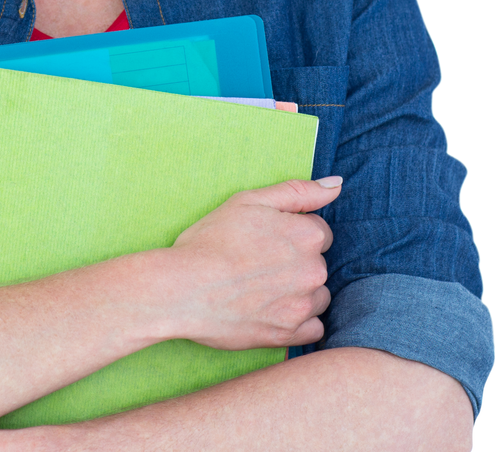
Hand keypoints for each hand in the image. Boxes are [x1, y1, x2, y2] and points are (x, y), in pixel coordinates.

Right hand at [160, 177, 341, 352]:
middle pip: (318, 263)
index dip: (291, 232)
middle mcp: (314, 271)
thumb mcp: (250, 200)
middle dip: (296, 262)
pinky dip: (297, 321)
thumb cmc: (212, 240)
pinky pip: (313, 328)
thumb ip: (298, 191)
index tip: (266, 238)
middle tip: (258, 262)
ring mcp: (303, 305)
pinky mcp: (289, 335)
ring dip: (300, 292)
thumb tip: (336, 184)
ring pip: (317, 296)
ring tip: (262, 287)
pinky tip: (271, 310)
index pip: (318, 231)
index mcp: (308, 235)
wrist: (183, 288)